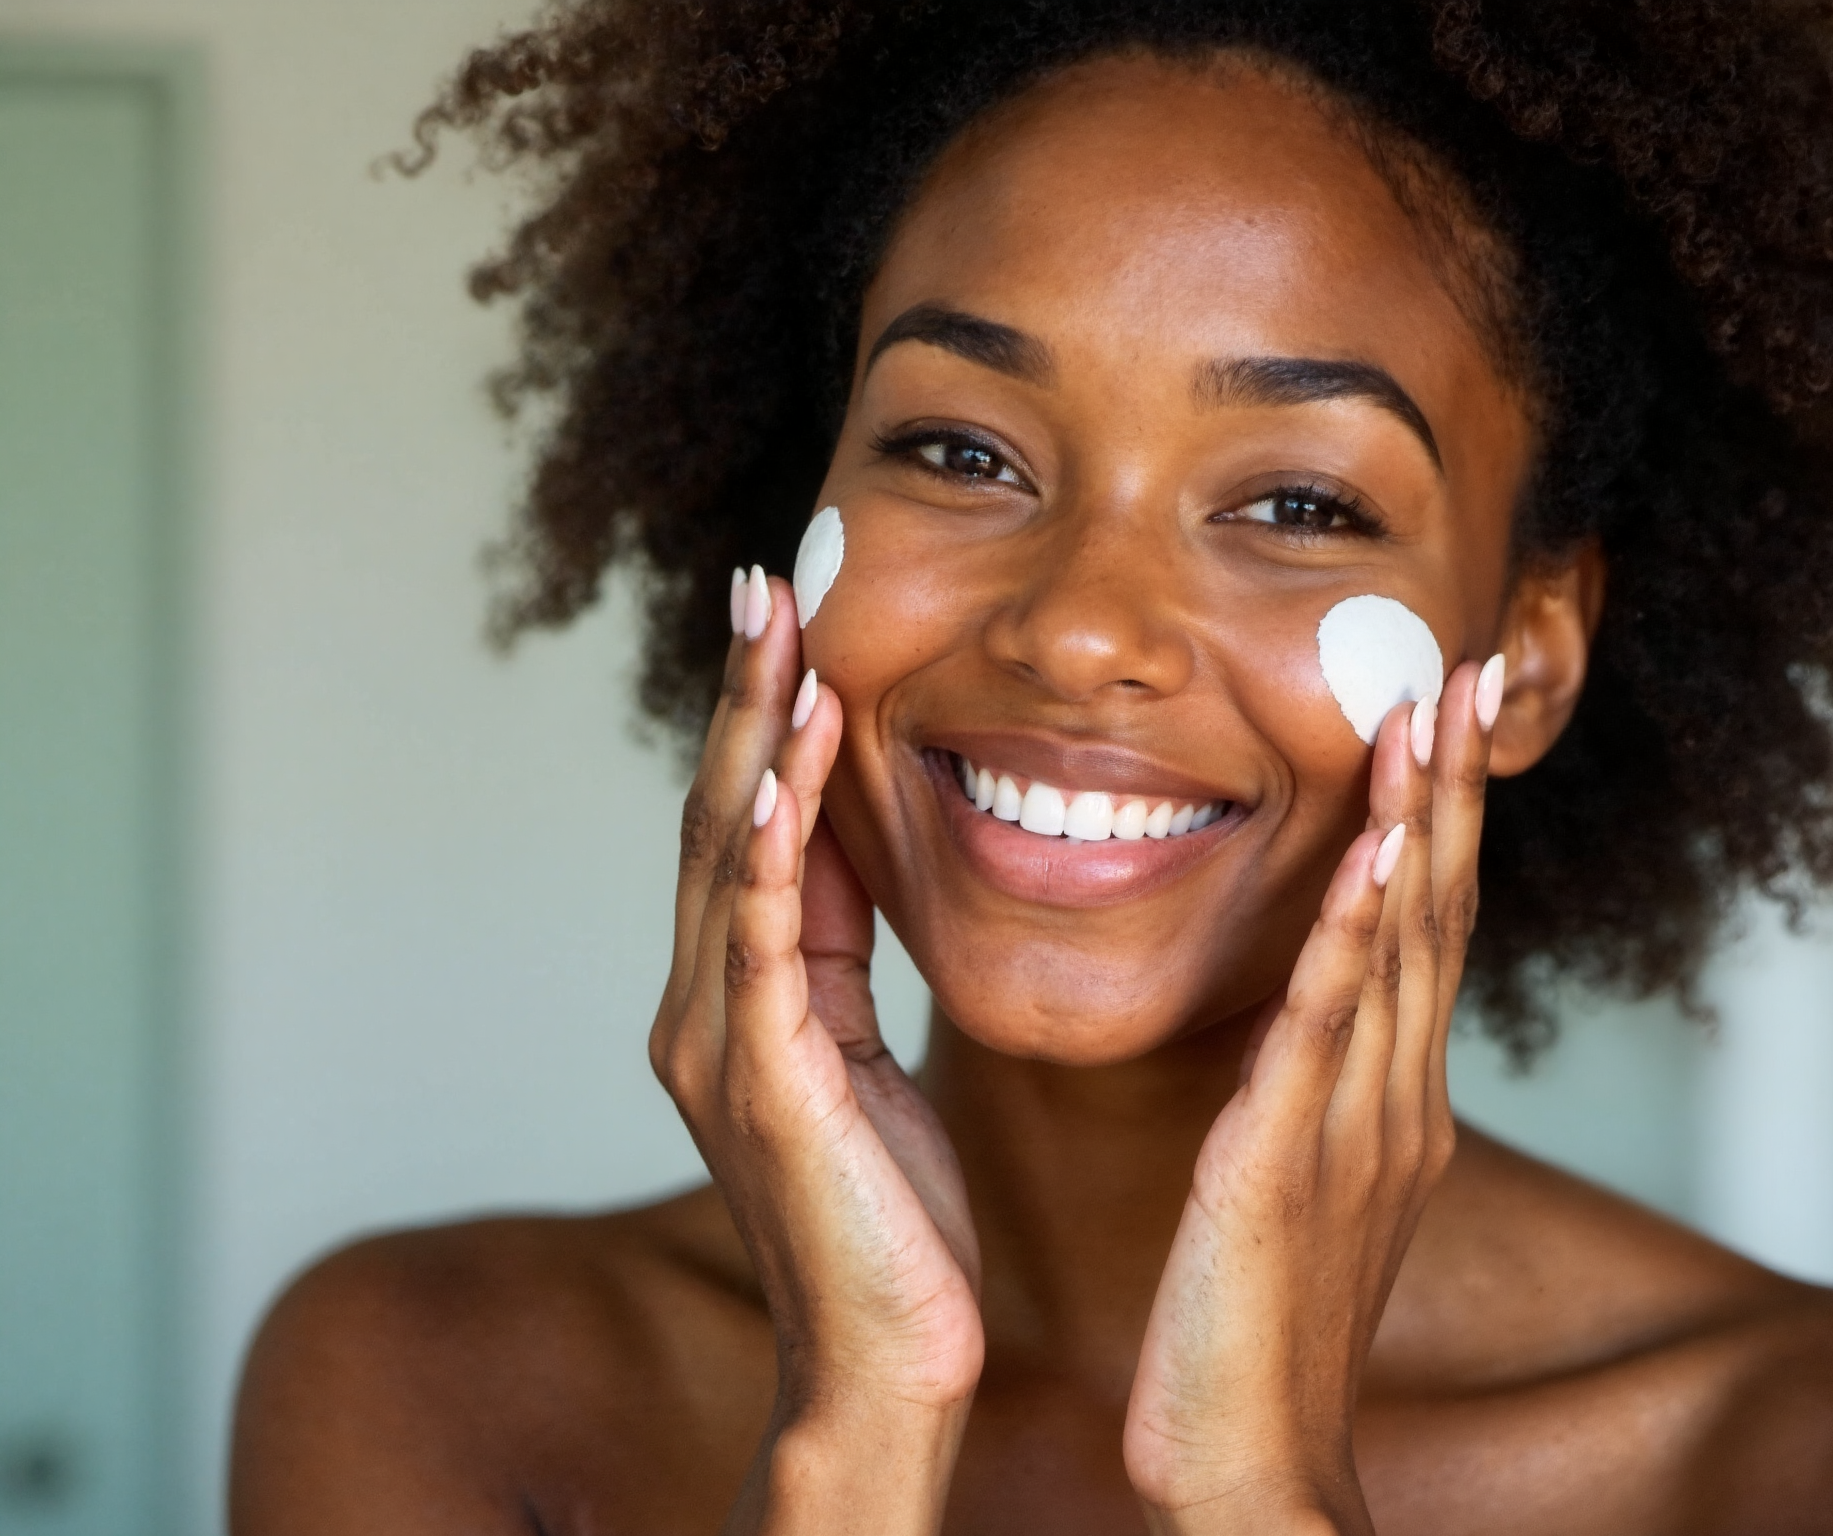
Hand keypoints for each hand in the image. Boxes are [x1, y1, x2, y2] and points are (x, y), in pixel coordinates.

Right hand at [649, 568, 981, 1532]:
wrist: (886, 1363)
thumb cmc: (892, 1219)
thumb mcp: (869, 1058)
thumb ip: (840, 955)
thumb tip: (851, 845)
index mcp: (738, 1001)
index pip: (744, 829)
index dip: (758, 721)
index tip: (784, 620)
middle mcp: (705, 1009)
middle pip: (717, 818)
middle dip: (741, 697)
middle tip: (761, 582)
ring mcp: (722, 1045)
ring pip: (727, 861)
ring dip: (750, 741)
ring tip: (777, 634)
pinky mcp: (764, 1086)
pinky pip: (762, 944)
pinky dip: (769, 851)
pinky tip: (786, 772)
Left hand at [1123, 660, 1500, 1535]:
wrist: (1256, 1459)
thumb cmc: (1261, 1327)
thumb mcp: (1306, 1186)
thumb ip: (1320, 1097)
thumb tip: (1317, 1025)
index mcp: (1396, 1103)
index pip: (1429, 934)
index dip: (1443, 823)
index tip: (1443, 721)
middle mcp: (1398, 1100)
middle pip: (1438, 916)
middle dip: (1452, 791)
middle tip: (1465, 673)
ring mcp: (1358, 1127)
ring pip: (1399, 948)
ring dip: (1419, 824)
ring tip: (1428, 715)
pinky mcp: (1289, 1158)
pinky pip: (1327, 1025)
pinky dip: (1355, 930)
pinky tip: (1375, 852)